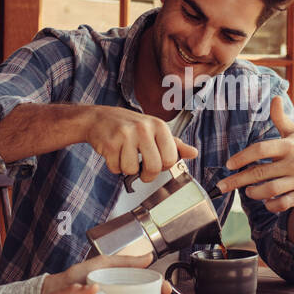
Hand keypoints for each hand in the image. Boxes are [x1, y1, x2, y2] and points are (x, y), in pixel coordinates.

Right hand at [83, 105, 197, 181]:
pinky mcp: (110, 143)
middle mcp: (144, 128)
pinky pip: (116, 168)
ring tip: (125, 156)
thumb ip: (174, 144)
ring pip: (132, 170)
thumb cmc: (129, 126)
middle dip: (147, 175)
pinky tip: (114, 153)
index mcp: (159, 126)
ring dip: (127, 169)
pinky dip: (114, 166)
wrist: (99, 118)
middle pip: (153, 168)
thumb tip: (193, 153)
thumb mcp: (154, 130)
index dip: (163, 167)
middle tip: (141, 170)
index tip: (157, 163)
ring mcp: (126, 135)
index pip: (170, 159)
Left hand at [216, 95, 293, 212]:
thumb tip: (275, 98)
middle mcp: (293, 163)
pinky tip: (265, 201)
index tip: (229, 164)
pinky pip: (282, 204)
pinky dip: (270, 205)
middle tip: (222, 186)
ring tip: (248, 191)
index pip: (260, 149)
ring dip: (253, 193)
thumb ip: (281, 118)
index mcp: (289, 146)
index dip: (242, 157)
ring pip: (269, 190)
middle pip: (260, 173)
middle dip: (237, 180)